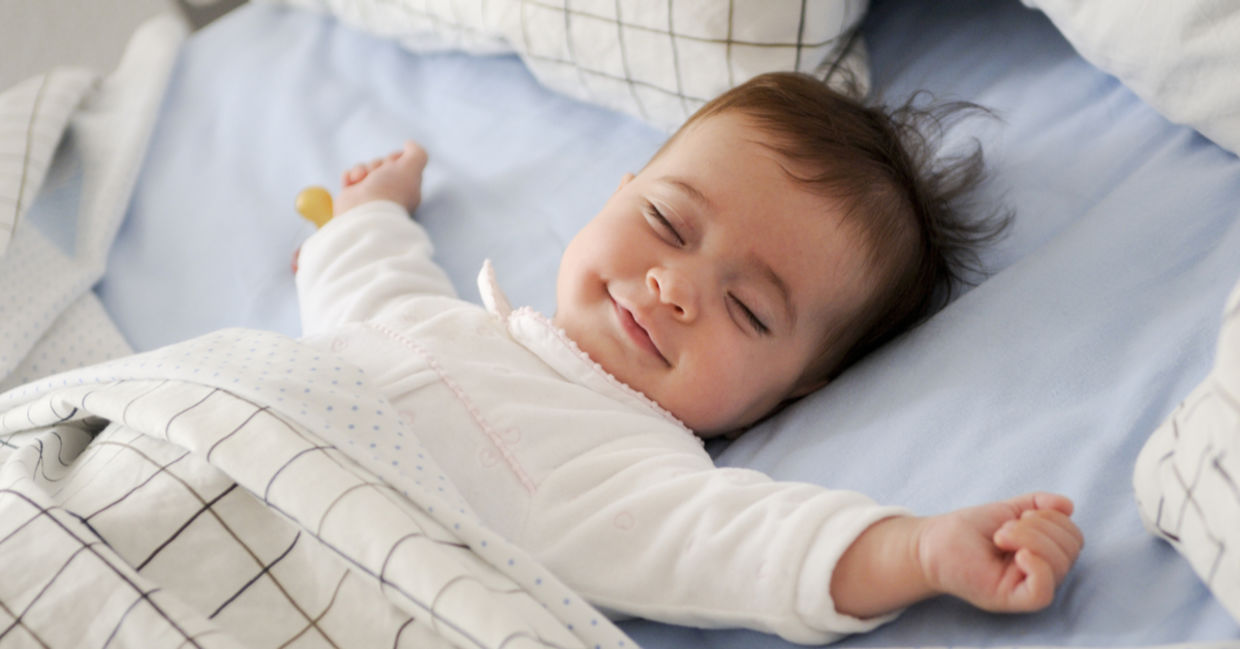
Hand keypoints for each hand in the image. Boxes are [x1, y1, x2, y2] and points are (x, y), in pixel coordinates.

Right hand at [334, 140, 428, 214]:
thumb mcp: (411, 167)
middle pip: (382, 163)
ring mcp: (370, 194)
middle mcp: (389, 191)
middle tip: (378, 176)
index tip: (393, 165)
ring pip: (364, 167)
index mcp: (406, 187)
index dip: (395, 158)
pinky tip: (352, 184)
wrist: (364, 212)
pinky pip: (349, 175)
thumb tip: (409, 144)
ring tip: (362, 180)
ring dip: (362, 169)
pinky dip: (349, 176)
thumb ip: (417, 153)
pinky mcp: (352, 196)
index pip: (400, 162)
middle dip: (378, 164)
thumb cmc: (390, 190)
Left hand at [917, 492, 1082, 611]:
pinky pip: (1043, 592)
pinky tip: (1018, 554)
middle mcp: (1041, 572)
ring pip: (1059, 566)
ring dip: (1030, 538)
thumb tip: (1068, 505)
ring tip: (1000, 536)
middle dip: (1040, 527)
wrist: (933, 542)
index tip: (1020, 514)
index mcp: (1044, 553)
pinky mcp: (1011, 599)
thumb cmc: (968, 529)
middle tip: (1004, 528)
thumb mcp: (1008, 510)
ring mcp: (1026, 587)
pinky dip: (1037, 568)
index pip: (1073, 537)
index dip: (1053, 518)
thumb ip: (1038, 505)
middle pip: (1070, 550)